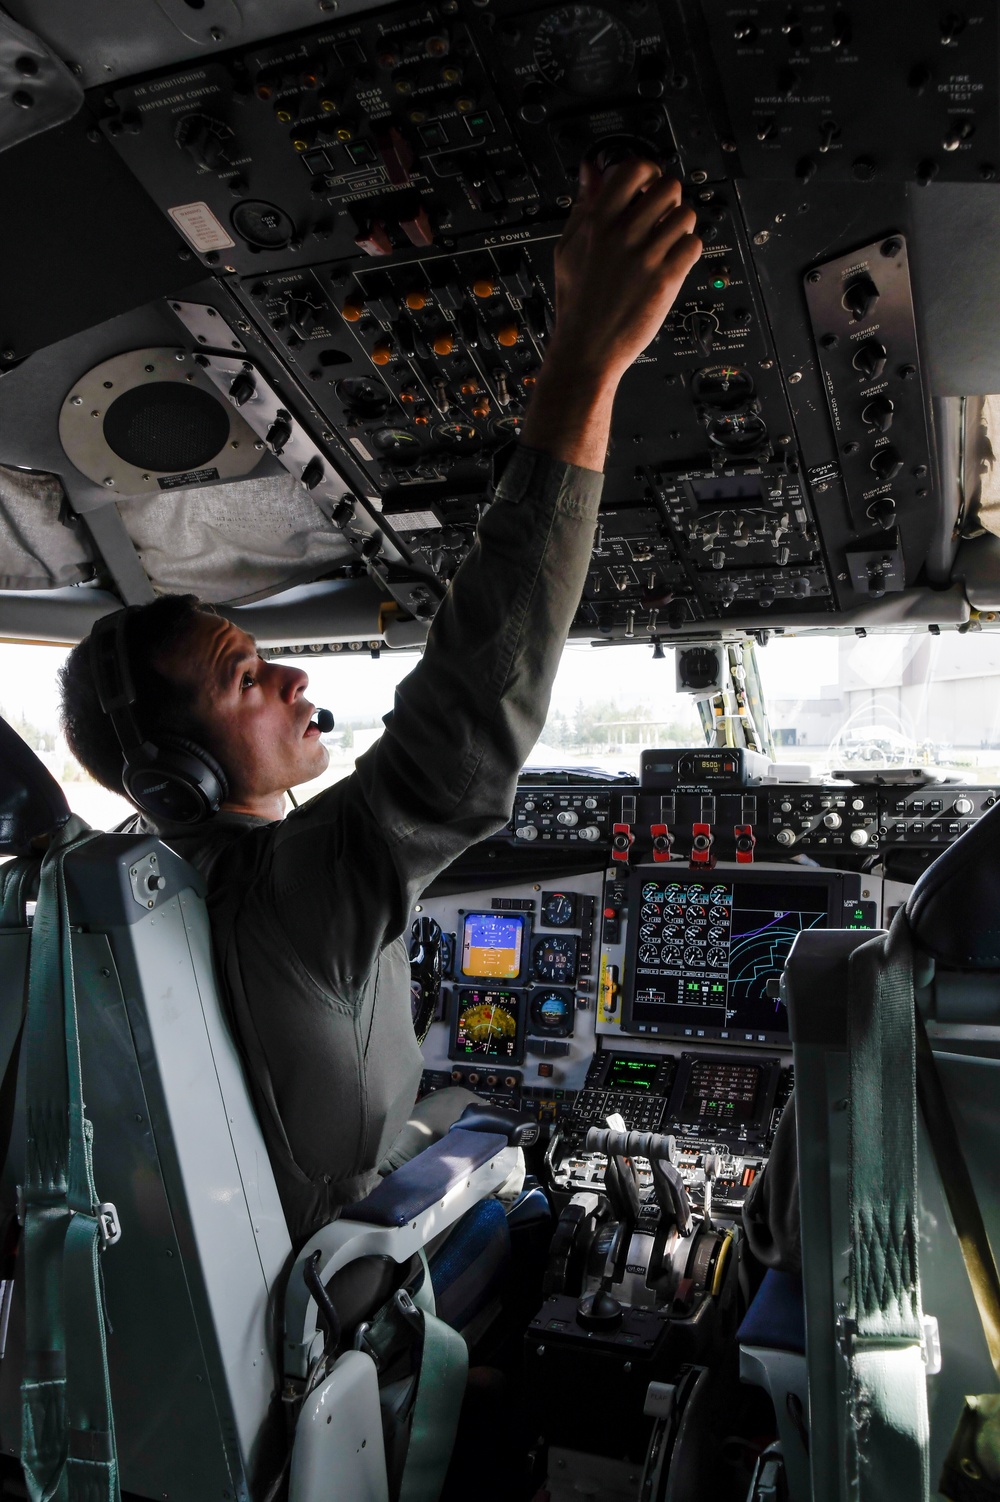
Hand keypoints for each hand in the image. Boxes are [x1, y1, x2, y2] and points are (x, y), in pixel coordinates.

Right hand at [547, 158, 701, 384]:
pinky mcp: (666, 280)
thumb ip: (582, 206)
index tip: (646, 183)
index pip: (633, 169)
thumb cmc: (576, 303)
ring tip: (668, 240)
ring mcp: (646, 258)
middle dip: (668, 198)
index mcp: (597, 223)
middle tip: (661, 214)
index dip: (646, 171)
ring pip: (685, 214)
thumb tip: (590, 172)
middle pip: (667, 186)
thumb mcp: (567, 249)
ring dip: (681, 223)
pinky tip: (674, 260)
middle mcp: (622, 236)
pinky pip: (694, 245)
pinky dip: (689, 250)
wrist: (587, 349)